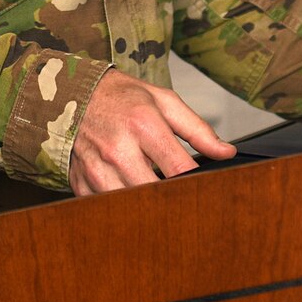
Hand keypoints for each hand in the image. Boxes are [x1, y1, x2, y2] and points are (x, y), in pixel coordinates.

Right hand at [69, 71, 236, 194]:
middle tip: (184, 197)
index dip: (197, 184)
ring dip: (146, 204)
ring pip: (130, 206)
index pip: (179, 170)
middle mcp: (117, 150)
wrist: (75, 94)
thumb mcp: (165, 102)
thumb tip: (225, 152)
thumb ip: (198, 129)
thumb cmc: (122, 97)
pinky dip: (120, 205)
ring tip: (156, 193)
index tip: (207, 189)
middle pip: (155, 193)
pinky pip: (105, 207)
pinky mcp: (81, 183)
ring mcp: (96, 169)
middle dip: (173, 198)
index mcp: (143, 125)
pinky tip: (129, 191)